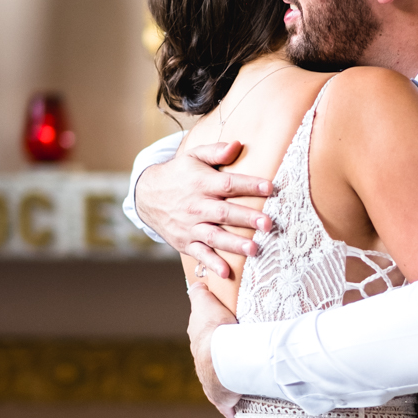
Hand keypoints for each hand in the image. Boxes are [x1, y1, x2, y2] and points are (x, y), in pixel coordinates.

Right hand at [135, 141, 274, 280]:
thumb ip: (215, 152)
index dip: (249, 186)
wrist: (147, 196)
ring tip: (254, 250)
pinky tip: (226, 272)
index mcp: (201, 183)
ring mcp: (190, 226)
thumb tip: (237, 145)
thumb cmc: (179, 175)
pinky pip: (199, 254)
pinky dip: (211, 264)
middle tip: (267, 224)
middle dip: (246, 218)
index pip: (228, 184)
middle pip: (224, 213)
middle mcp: (196, 206)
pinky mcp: (185, 242)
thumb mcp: (193, 157)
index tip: (269, 188)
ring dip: (233, 244)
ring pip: (213, 236)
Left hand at [187, 282, 240, 417]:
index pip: (203, 340)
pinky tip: (233, 414)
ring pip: (218, 383)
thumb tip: (196, 285)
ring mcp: (210, 383)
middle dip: (219, 364)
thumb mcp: (204, 303)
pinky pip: (226, 406)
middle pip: (211, 363)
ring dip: (226, 384)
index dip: (211, 339)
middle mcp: (201, 365)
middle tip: (234, 362)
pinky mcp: (221, 398)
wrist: (220, 356)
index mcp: (199, 343)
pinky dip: (229, 409)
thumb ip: (200, 293)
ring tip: (239, 384)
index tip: (219, 341)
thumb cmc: (215, 328)